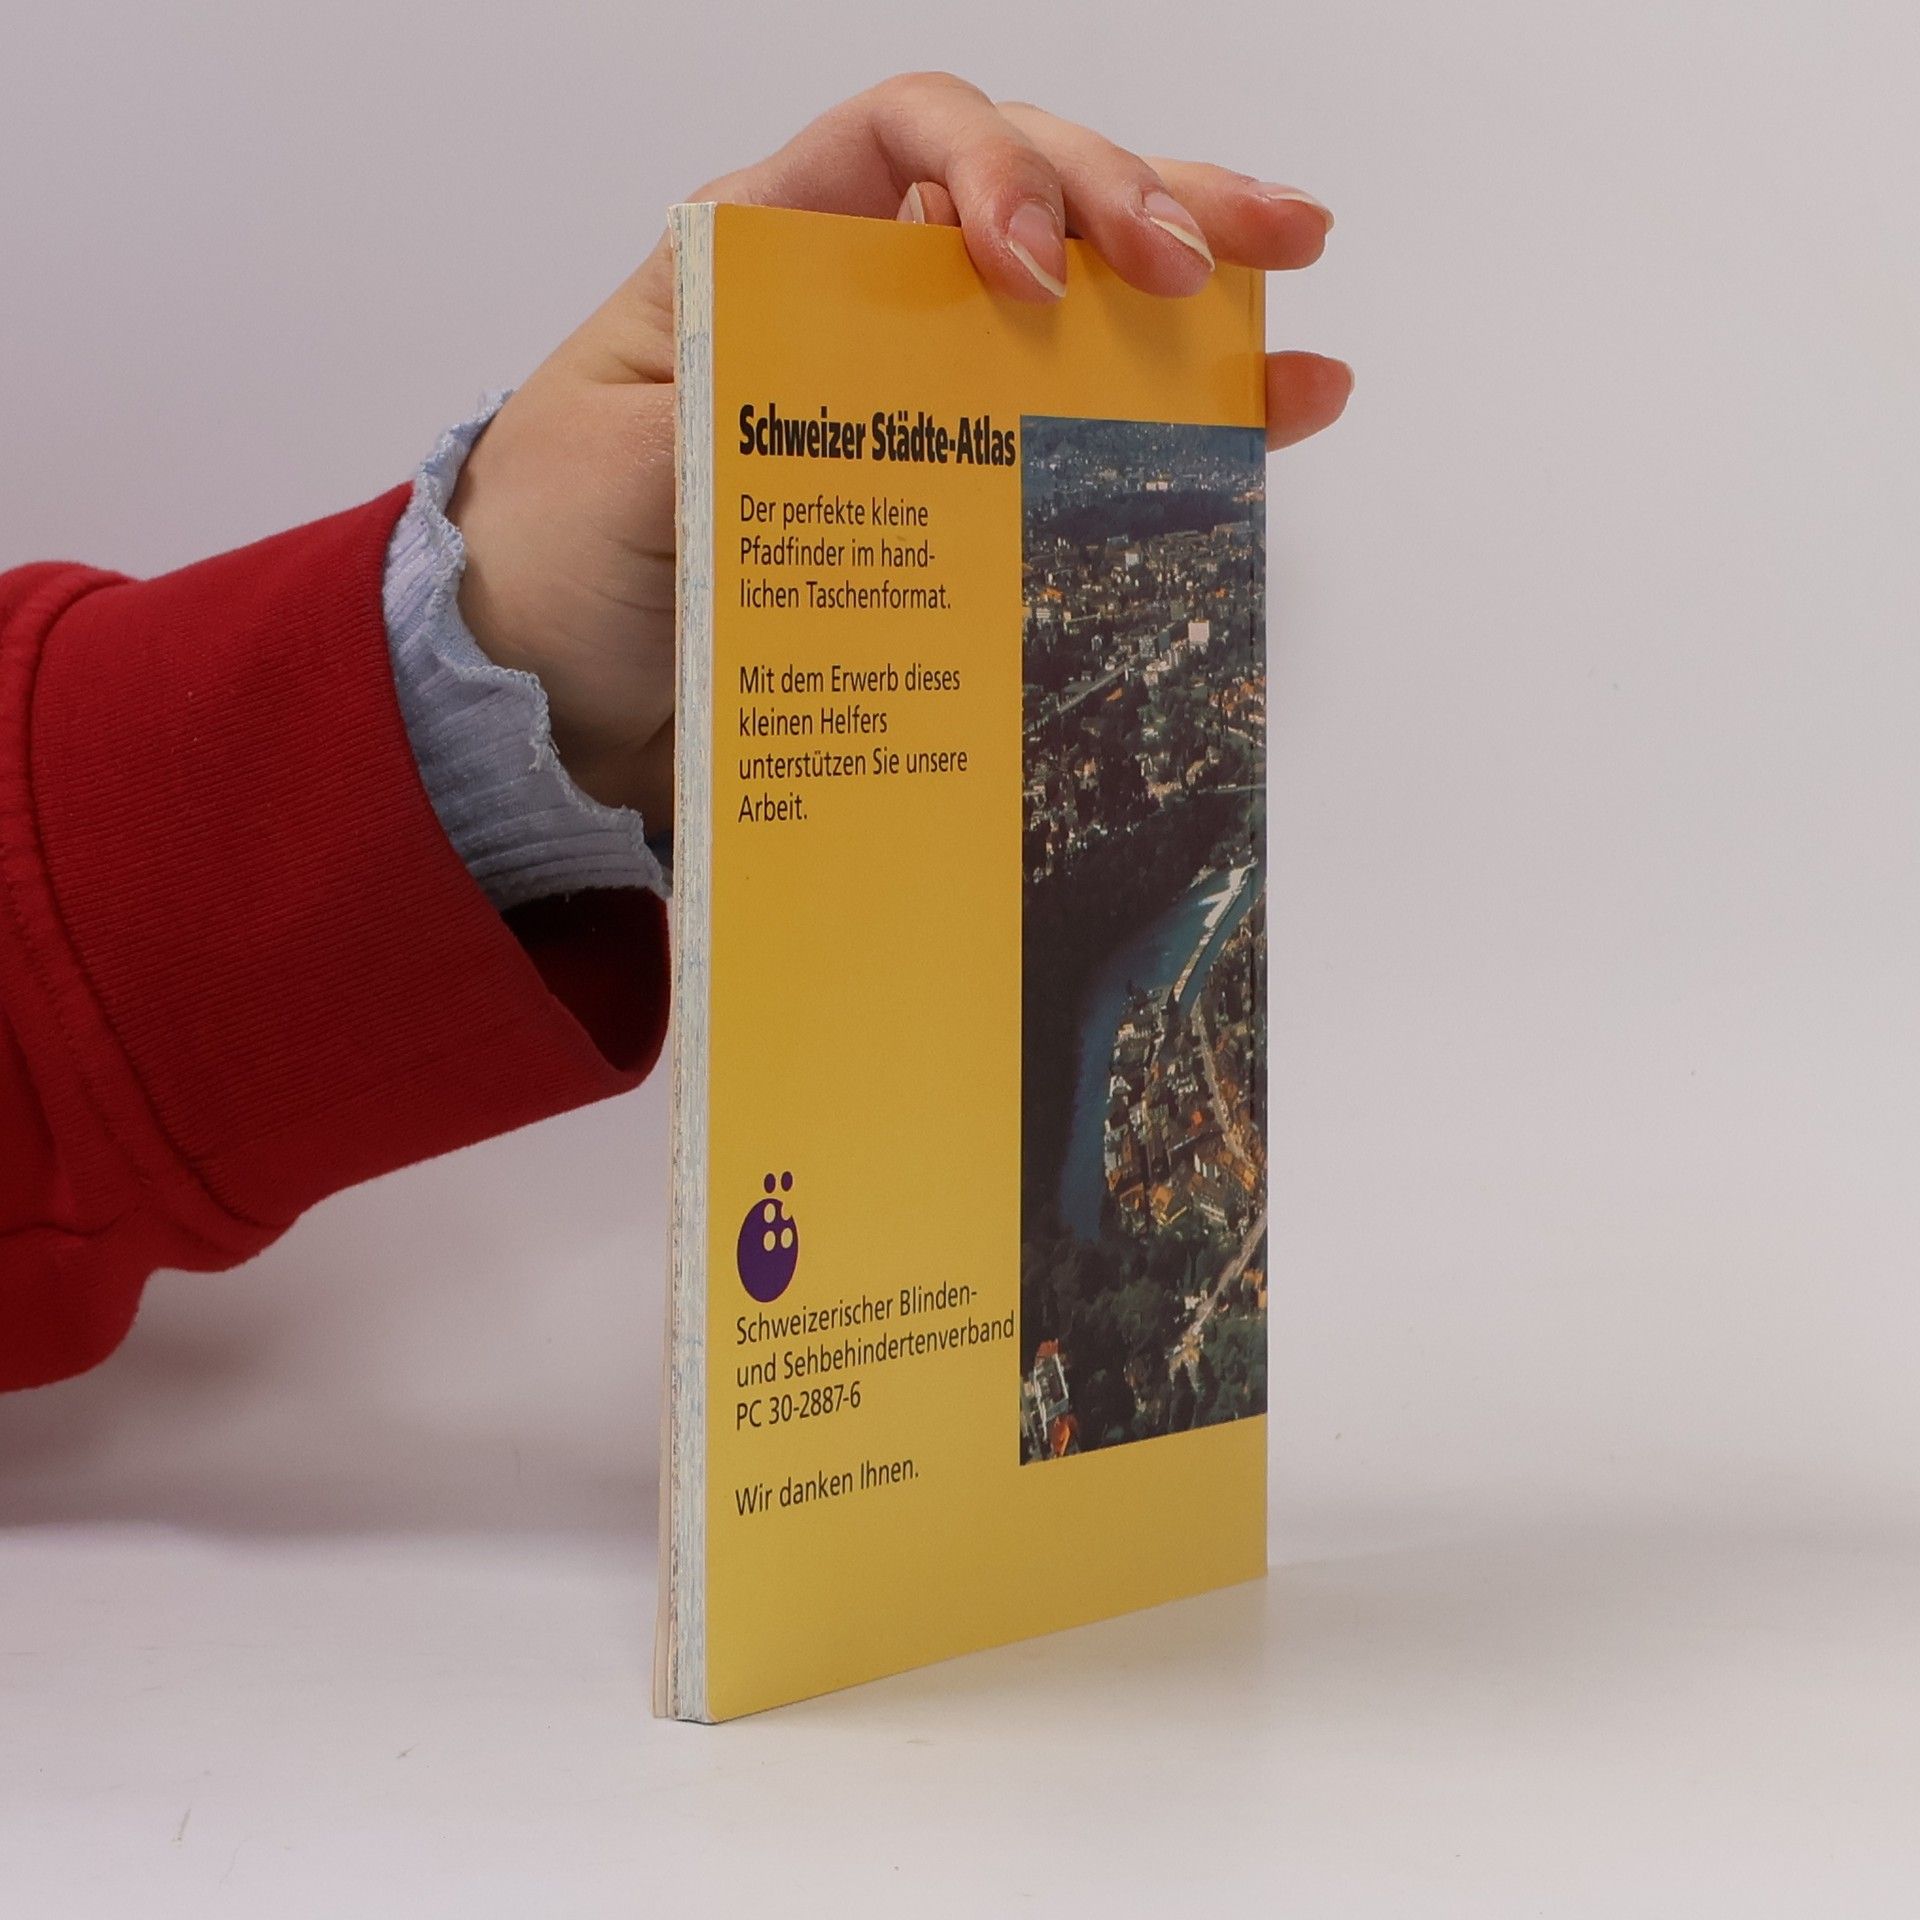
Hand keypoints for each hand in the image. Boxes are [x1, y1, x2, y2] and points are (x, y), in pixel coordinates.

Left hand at [447, 73, 1351, 824]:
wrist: (543, 689)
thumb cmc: (551, 554)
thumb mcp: (617, 464)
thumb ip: (738, 416)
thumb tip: (866, 417)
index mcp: (765, 248)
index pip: (908, 137)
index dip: (992, 168)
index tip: (1029, 270)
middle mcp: (862, 300)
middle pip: (1025, 194)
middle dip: (1131, 198)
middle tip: (1214, 254)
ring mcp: (924, 392)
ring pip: (1077, 298)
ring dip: (1194, 275)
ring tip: (1292, 272)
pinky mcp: (960, 487)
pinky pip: (1083, 426)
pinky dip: (1182, 409)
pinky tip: (1277, 399)